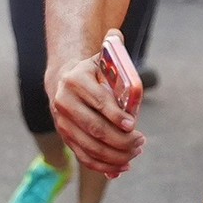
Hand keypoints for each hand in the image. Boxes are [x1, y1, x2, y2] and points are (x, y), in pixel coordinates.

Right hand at [48, 52, 145, 178]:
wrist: (62, 81)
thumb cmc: (91, 71)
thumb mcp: (100, 58)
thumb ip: (111, 46)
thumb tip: (116, 35)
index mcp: (75, 81)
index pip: (98, 101)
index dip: (115, 115)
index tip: (133, 124)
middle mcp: (64, 103)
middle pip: (94, 128)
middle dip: (121, 139)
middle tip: (141, 141)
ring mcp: (62, 123)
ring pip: (90, 146)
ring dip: (115, 154)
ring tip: (136, 152)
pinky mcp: (65, 138)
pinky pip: (84, 157)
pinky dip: (103, 166)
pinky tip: (122, 167)